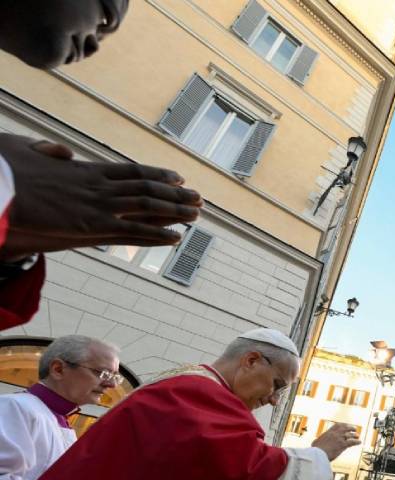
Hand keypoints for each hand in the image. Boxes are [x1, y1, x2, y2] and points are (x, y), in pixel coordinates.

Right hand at [0, 134, 201, 259]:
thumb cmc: (4, 170)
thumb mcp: (25, 151)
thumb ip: (49, 152)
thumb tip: (64, 152)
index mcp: (85, 169)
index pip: (131, 171)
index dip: (157, 175)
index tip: (177, 176)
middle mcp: (98, 185)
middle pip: (147, 187)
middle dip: (176, 193)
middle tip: (198, 197)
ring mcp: (97, 204)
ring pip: (147, 206)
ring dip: (175, 210)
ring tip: (197, 214)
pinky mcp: (91, 224)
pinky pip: (132, 230)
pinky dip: (156, 233)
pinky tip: (176, 237)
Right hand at [311, 423, 360, 460]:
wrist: (317, 454)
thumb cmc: (315, 450)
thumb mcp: (316, 443)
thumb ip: (318, 441)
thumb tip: (315, 442)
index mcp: (329, 432)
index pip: (338, 425)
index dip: (343, 425)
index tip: (346, 425)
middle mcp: (335, 433)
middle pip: (345, 428)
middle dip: (351, 428)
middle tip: (354, 429)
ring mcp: (339, 438)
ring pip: (350, 435)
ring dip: (355, 435)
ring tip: (357, 436)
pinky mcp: (342, 445)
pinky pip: (352, 442)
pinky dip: (356, 442)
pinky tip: (359, 442)